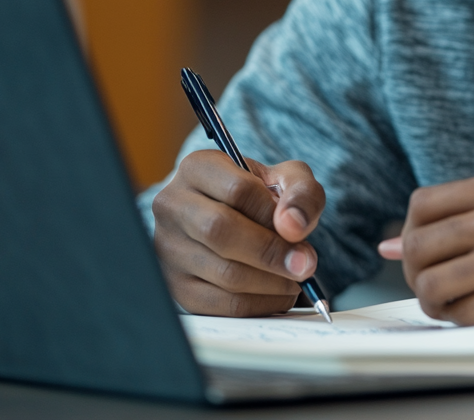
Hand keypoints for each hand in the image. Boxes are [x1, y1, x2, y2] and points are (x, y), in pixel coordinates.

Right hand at [152, 150, 325, 315]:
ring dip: (272, 281)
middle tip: (305, 263)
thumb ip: (301, 193)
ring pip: (224, 273)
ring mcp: (168, 248)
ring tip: (295, 277)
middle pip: (222, 231)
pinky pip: (221, 305)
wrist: (235, 218)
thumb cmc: (261, 196)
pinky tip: (278, 293)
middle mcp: (172, 205)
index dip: (274, 214)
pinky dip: (260, 304)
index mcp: (197, 168)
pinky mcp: (176, 287)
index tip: (299, 231)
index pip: (238, 189)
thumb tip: (292, 227)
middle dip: (273, 252)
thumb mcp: (287, 179)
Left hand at [378, 171, 473, 330]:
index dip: (411, 232)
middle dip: (415, 271)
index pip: (422, 205)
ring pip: (430, 286)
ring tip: (457, 301)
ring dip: (434, 301)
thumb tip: (389, 245)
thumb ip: (464, 216)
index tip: (425, 250)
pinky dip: (460, 320)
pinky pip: (460, 315)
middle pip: (418, 246)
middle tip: (435, 282)